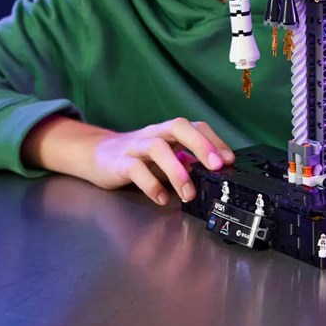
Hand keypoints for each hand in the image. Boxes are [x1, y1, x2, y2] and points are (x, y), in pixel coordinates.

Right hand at [87, 117, 234, 202]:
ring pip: (158, 148)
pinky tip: (161, 198)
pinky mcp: (120, 162)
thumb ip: (185, 162)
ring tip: (189, 194)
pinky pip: (135, 170)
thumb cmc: (136, 157)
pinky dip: (151, 185)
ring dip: (177, 171)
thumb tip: (213, 174)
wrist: (96, 155)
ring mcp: (136, 146)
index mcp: (167, 132)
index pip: (194, 126)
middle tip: (216, 166)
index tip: (229, 160)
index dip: (214, 140)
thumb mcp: (164, 156)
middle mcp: (154, 134)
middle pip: (178, 127)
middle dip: (200, 144)